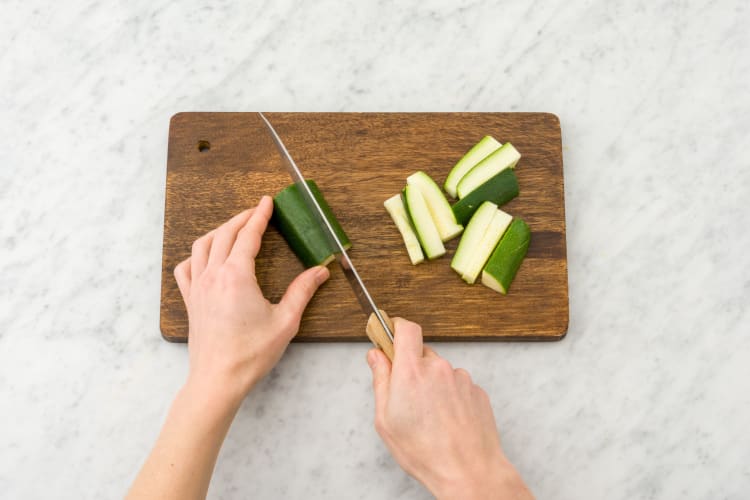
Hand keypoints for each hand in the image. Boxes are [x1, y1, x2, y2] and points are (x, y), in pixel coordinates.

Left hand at [174, 196, 329, 408]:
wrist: (218, 380)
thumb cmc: (250, 354)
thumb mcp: (286, 321)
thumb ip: (302, 291)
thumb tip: (319, 272)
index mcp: (237, 276)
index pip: (248, 235)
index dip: (259, 215)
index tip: (266, 202)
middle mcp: (213, 275)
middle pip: (225, 234)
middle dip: (241, 218)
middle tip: (256, 211)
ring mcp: (198, 287)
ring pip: (202, 246)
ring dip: (219, 231)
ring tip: (233, 228)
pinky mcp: (191, 301)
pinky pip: (186, 268)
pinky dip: (196, 255)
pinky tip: (205, 258)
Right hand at [367, 319, 532, 499]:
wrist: (469, 472)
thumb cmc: (425, 452)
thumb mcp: (386, 420)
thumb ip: (381, 380)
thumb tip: (376, 356)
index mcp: (412, 372)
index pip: (406, 328)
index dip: (396, 327)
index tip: (389, 334)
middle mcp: (439, 368)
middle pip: (422, 353)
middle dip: (412, 368)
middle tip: (407, 397)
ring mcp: (461, 378)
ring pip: (440, 371)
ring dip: (433, 386)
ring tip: (430, 418)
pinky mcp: (477, 391)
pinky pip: (457, 385)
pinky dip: (450, 398)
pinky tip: (447, 421)